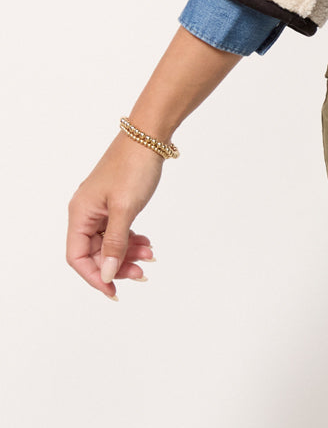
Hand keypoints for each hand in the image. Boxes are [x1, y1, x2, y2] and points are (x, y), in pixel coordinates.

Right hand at [67, 132, 162, 298]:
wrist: (150, 136)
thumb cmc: (134, 167)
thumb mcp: (125, 209)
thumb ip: (115, 244)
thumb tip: (106, 273)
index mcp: (80, 213)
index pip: (77, 256)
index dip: (94, 276)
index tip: (114, 290)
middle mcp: (86, 211)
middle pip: (94, 252)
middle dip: (116, 265)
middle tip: (141, 274)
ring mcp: (101, 207)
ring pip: (109, 242)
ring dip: (127, 253)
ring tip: (149, 256)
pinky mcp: (115, 202)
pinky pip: (118, 230)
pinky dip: (131, 239)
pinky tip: (147, 243)